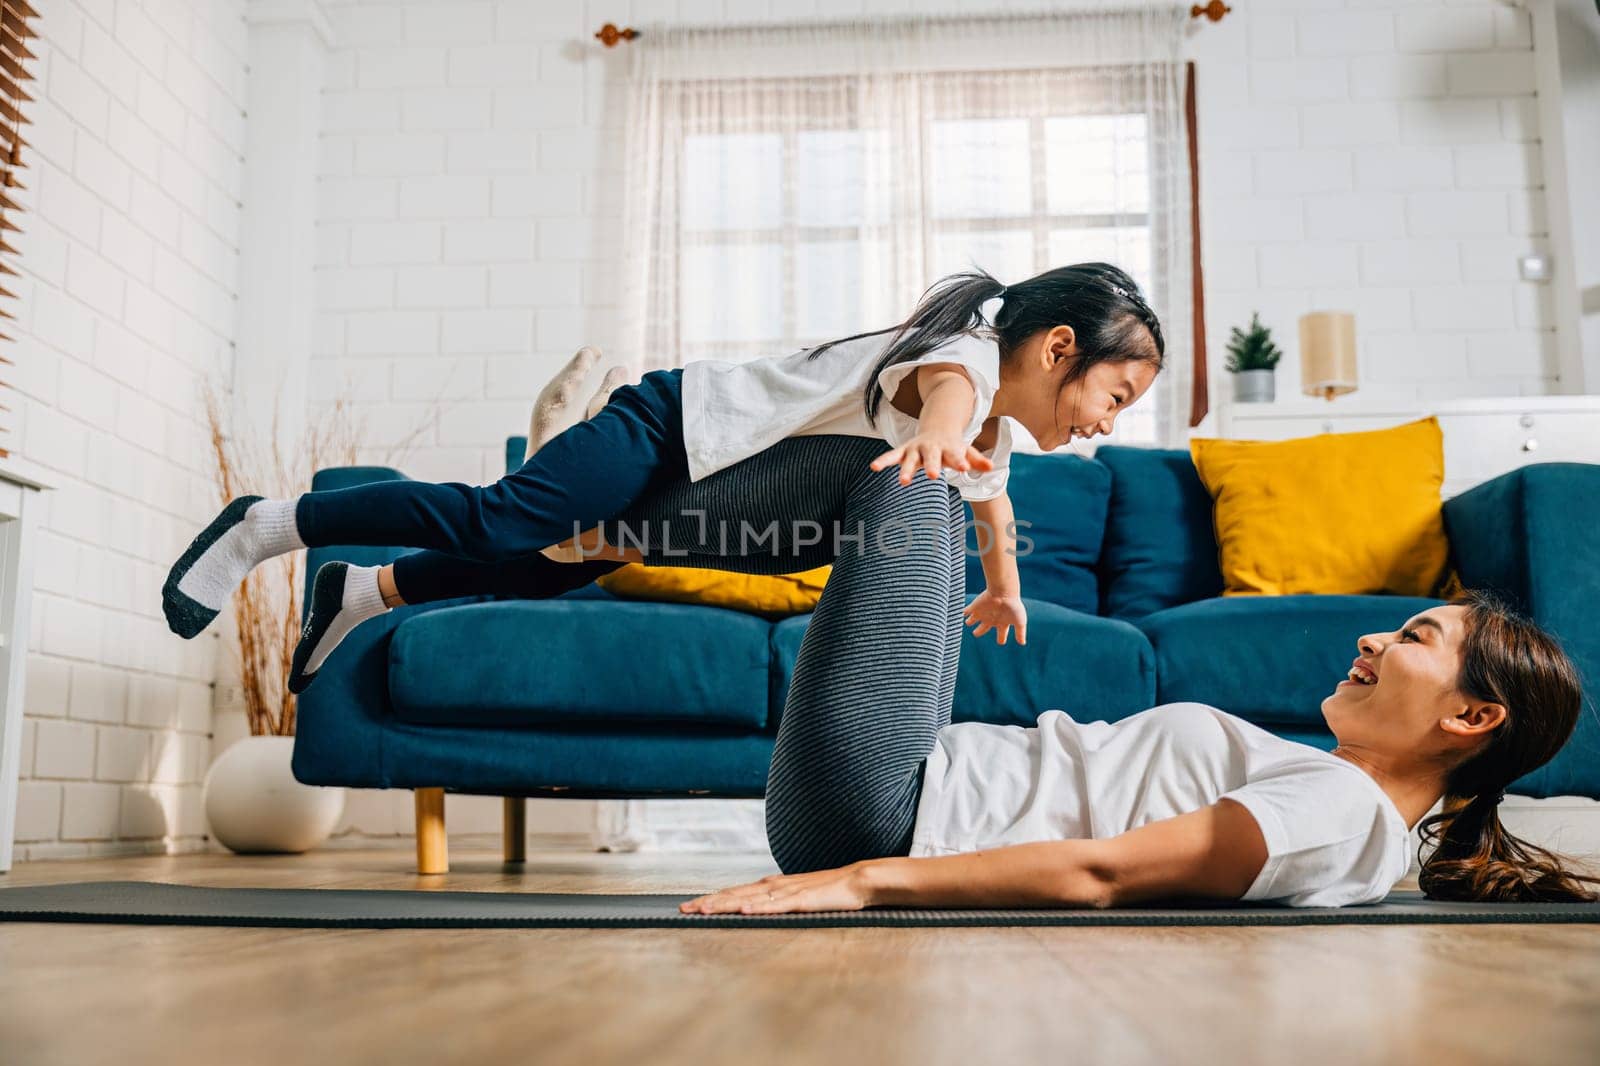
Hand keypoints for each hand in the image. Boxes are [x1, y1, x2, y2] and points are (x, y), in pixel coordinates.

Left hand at [678, 862, 874, 914]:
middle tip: (683, 909)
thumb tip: (756, 910)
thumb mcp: (796, 898)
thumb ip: (776, 902)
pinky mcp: (803, 900)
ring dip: (725, 904)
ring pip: (750, 898)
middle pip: (735, 893)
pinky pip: (777, 905)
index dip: (712, 899)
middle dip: (709, 901)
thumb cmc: (827, 891)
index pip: (735, 892)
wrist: (856, 881)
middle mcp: (774, 885)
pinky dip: (759, 907)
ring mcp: (787, 892)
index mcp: (771, 886)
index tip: (690, 906)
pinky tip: (744, 910)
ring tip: (704, 909)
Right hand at [871, 433, 994, 487]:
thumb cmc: (953, 445)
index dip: (960, 461)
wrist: (938, 426)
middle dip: (931, 465)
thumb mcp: (966, 450)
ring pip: (909, 458)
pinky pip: (891, 456)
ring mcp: (915, 449)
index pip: (956, 455)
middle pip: (931, 457)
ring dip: (906, 469)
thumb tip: (991, 467)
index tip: (965, 468)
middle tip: (933, 475)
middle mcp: (930, 447)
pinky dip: (883, 461)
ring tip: (903, 482)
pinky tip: (873, 467)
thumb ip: (977, 459)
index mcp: (948, 447)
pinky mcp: (903, 451)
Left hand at [964, 588, 1026, 644]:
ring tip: (968, 622)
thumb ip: (1020, 633)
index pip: (1002, 634)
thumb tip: (1022, 644)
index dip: (1001, 639)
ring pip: (973, 620)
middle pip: (983, 628)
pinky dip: (964, 612)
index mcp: (1002, 623)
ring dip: (970, 621)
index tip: (1001, 642)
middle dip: (979, 632)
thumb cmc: (1013, 607)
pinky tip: (962, 613)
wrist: (1003, 592)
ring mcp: (983, 613)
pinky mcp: (975, 606)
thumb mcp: (1020, 622)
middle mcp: (992, 618)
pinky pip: (967, 610)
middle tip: (975, 633)